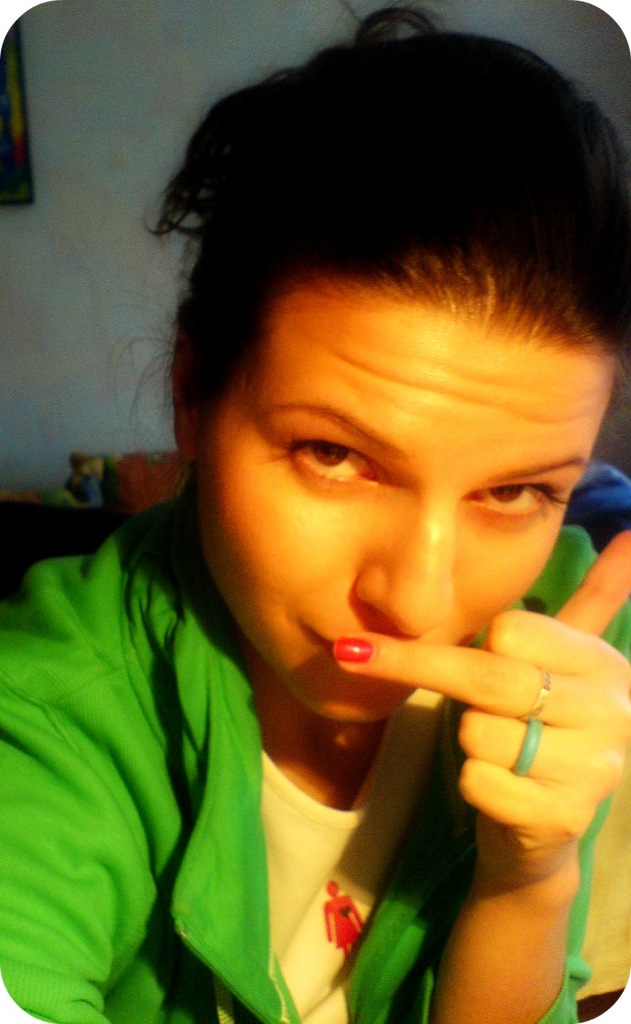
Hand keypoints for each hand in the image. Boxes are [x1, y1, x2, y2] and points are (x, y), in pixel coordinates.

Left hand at [334, 531, 630, 882]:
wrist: (545, 827)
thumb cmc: (542, 727)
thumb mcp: (566, 659)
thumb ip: (596, 597)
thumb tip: (629, 533)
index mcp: (603, 663)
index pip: (512, 631)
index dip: (475, 642)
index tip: (447, 644)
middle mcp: (610, 712)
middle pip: (488, 678)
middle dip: (416, 665)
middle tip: (351, 653)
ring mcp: (593, 770)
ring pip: (477, 732)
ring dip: (467, 740)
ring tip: (498, 750)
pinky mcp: (563, 818)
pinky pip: (478, 781)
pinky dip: (473, 782)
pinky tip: (499, 788)